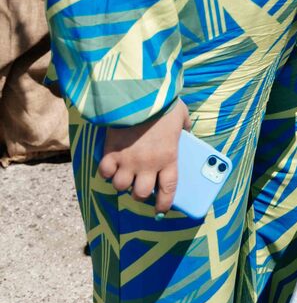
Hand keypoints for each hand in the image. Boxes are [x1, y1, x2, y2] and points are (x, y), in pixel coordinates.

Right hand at [98, 99, 189, 213]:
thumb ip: (184, 127)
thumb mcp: (181, 115)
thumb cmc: (163, 103)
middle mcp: (147, 164)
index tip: (161, 209)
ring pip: (120, 186)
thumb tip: (187, 131)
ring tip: (124, 175)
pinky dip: (106, 171)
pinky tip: (110, 164)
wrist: (138, 92)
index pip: (168, 190)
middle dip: (139, 194)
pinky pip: (104, 172)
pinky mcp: (110, 151)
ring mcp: (127, 160)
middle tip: (139, 185)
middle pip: (140, 194)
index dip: (164, 204)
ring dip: (122, 183)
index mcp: (168, 157)